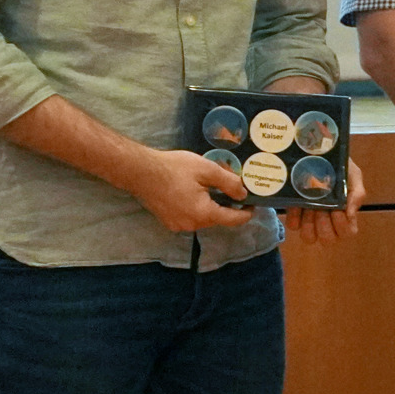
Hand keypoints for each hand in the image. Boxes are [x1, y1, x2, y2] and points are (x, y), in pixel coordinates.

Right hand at [134, 149, 255, 232]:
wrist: (140, 172)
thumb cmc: (175, 168)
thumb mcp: (207, 170)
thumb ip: (229, 183)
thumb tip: (243, 195)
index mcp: (203, 214)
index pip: (233, 220)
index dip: (246, 212)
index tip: (254, 203)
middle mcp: (191, 225)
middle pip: (218, 218)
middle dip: (227, 206)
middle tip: (232, 188)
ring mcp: (178, 225)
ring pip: (204, 218)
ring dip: (211, 206)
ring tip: (213, 188)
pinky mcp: (168, 221)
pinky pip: (190, 217)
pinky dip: (198, 208)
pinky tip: (195, 192)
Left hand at [284, 160, 365, 244]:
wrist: (319, 153)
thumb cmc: (340, 167)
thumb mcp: (354, 176)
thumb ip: (357, 194)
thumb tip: (350, 214)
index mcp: (345, 215)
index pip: (347, 233)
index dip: (342, 225)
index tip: (338, 209)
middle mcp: (328, 221)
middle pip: (328, 240)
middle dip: (324, 224)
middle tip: (323, 208)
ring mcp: (310, 219)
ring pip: (309, 238)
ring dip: (310, 223)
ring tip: (310, 206)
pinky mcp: (294, 214)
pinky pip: (293, 225)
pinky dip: (295, 216)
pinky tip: (298, 204)